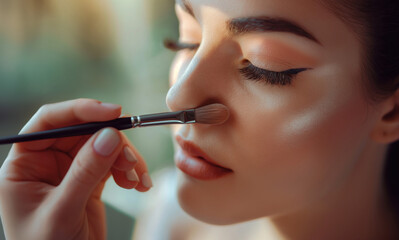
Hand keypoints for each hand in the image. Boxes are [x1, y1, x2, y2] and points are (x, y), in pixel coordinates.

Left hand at [0, 99, 151, 239]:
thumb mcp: (63, 211)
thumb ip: (85, 172)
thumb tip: (109, 136)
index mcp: (24, 165)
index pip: (48, 122)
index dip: (79, 111)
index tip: (112, 111)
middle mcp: (47, 162)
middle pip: (82, 131)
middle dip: (111, 139)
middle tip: (130, 157)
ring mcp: (70, 170)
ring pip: (102, 144)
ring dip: (124, 157)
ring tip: (136, 177)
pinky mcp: (91, 180)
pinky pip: (113, 162)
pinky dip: (129, 169)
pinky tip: (138, 184)